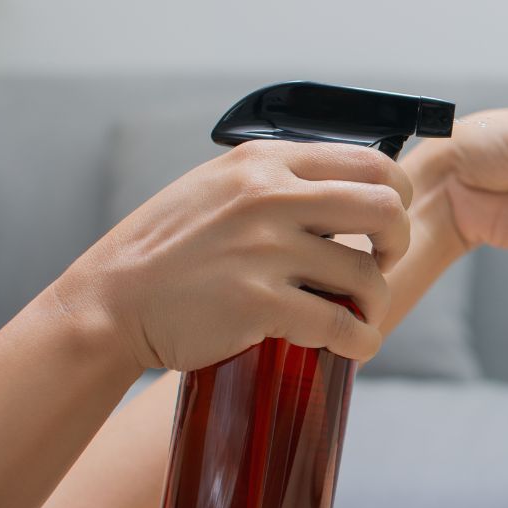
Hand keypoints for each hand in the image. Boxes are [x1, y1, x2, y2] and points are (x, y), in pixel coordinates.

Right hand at [54, 141, 411, 370]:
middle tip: (384, 262)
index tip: (385, 222)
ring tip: (360, 315)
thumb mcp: (217, 187)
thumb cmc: (167, 249)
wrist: (110, 302)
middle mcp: (268, 198)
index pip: (370, 161)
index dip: (396, 194)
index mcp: (264, 163)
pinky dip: (360, 340)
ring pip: (366, 275)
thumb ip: (276, 180)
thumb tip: (344, 189)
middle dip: (398, 241)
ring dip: (375, 302)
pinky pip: (339, 324)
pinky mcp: (258, 304)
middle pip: (384, 209)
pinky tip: (355, 345)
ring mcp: (264, 251)